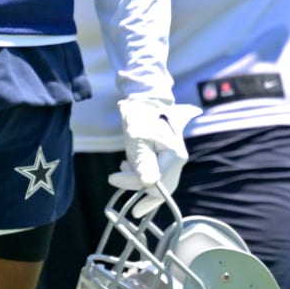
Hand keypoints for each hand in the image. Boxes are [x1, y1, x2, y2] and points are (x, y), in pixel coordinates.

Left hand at [109, 97, 195, 216]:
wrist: (145, 99)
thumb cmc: (141, 116)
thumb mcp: (138, 138)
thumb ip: (144, 162)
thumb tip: (149, 185)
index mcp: (174, 156)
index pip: (157, 183)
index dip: (135, 186)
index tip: (112, 178)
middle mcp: (177, 159)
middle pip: (162, 185)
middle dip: (141, 190)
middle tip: (120, 189)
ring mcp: (172, 157)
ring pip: (158, 179)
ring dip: (139, 180)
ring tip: (121, 171)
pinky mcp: (165, 154)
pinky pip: (155, 170)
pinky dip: (140, 171)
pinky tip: (126, 164)